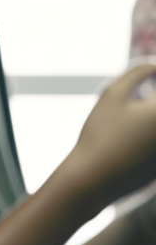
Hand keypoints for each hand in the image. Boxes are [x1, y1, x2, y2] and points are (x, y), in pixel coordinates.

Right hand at [62, 63, 155, 209]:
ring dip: (148, 116)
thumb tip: (153, 65)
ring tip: (136, 112)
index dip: (155, 75)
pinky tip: (133, 135)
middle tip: (142, 92)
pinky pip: (155, 143)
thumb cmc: (101, 132)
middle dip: (151, 99)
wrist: (95, 178)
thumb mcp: (113, 95)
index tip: (150, 72)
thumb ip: (137, 73)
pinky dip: (148, 134)